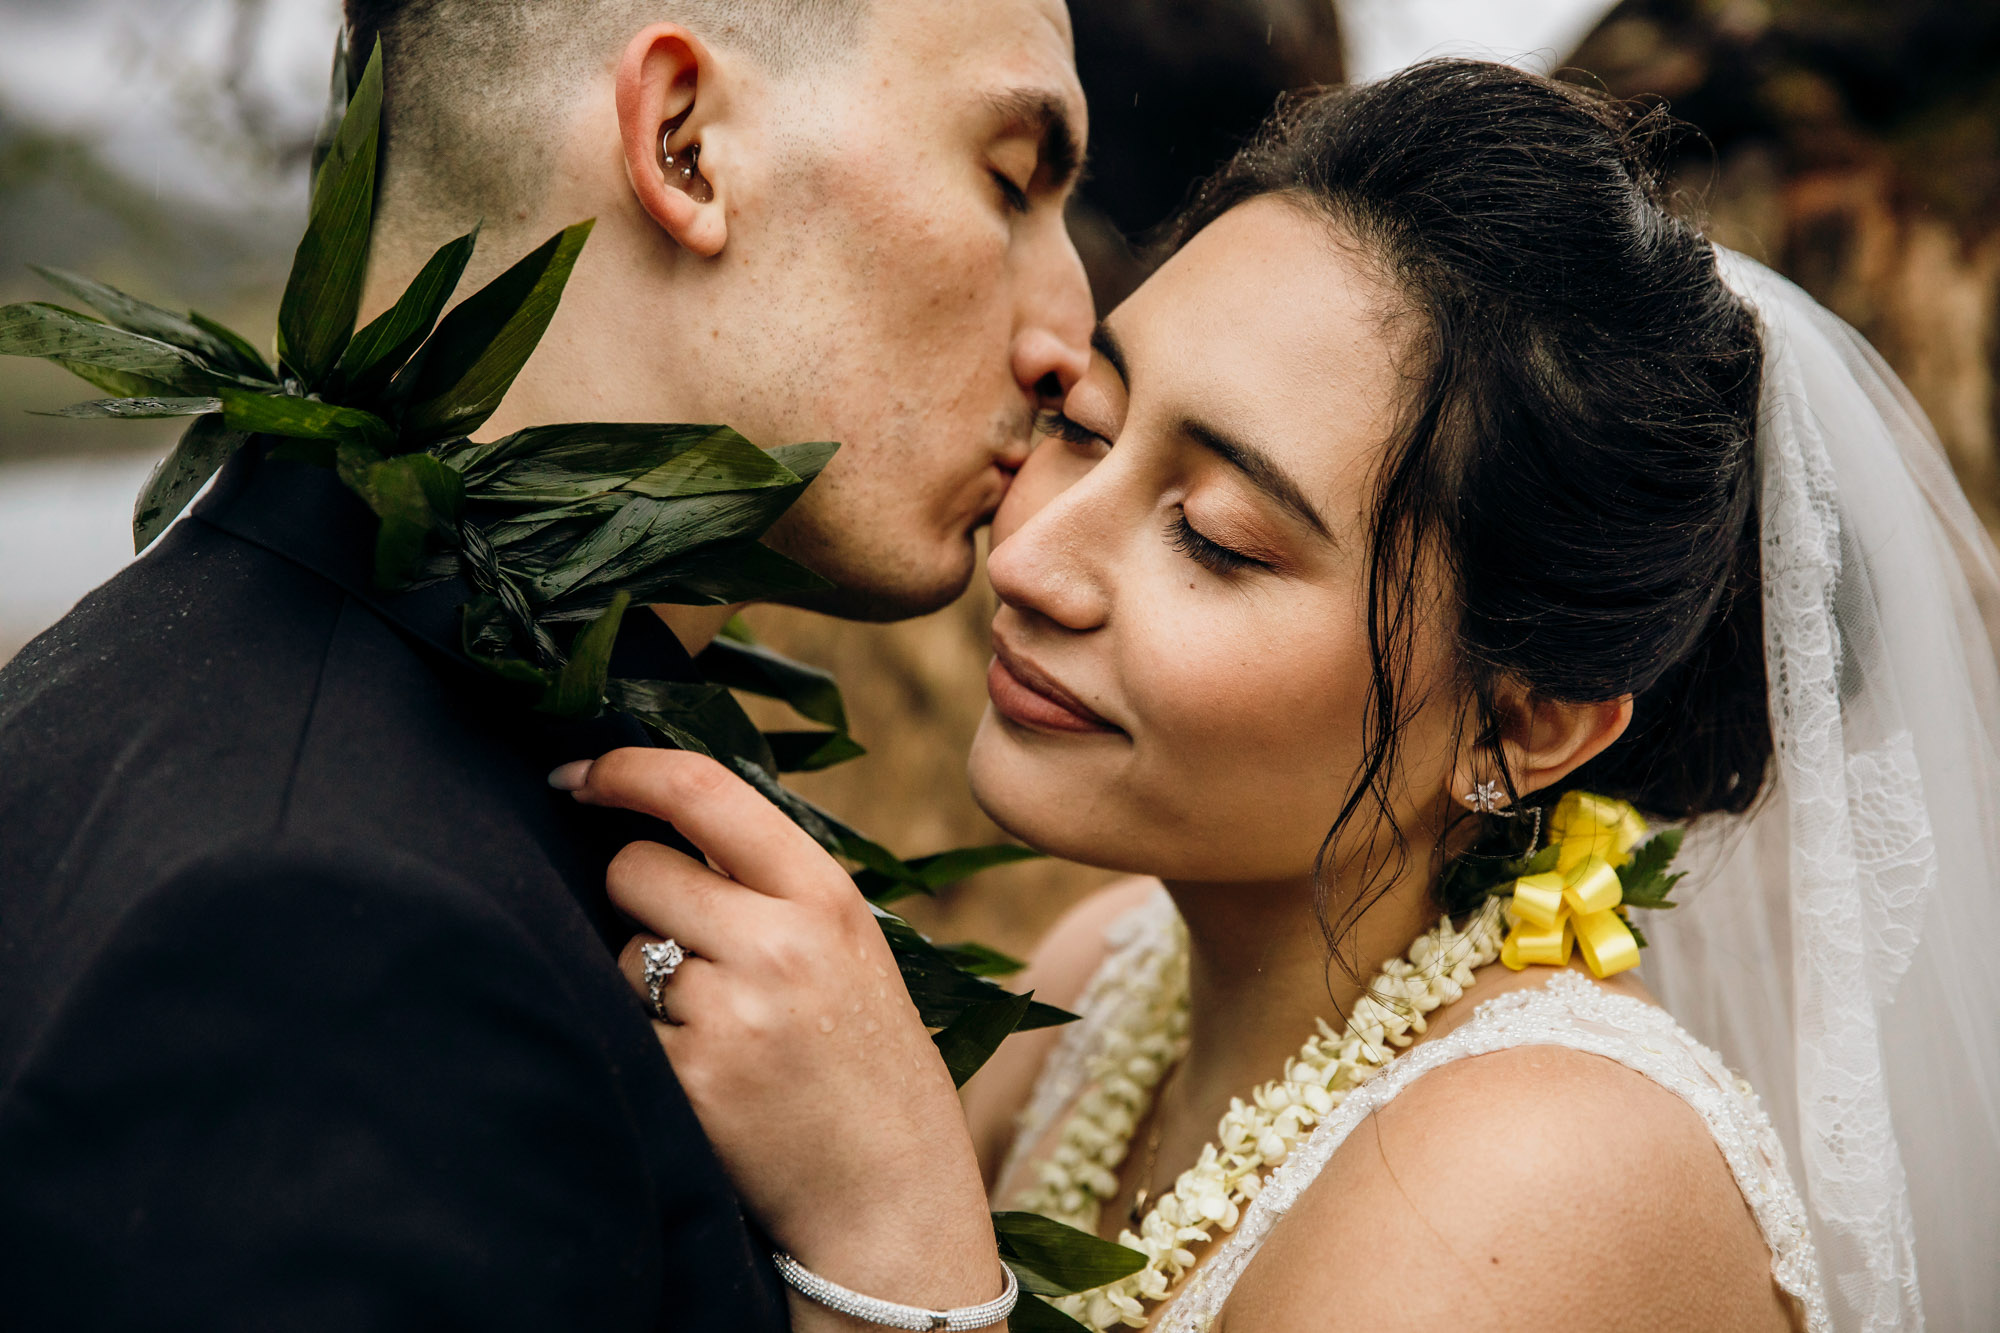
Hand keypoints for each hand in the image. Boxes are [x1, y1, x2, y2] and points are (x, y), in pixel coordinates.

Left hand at [556, 749, 1004, 1317]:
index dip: (625, 769)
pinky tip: (711, 1076)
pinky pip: (623, 1026)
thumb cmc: (859, 1053)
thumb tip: (641, 810)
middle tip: (691, 949)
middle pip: (637, 869)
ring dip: (645, 981)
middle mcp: (780, 944)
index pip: (702, 790)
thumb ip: (761, 876)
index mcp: (825, 895)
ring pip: (621, 953)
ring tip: (723, 1027)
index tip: (577, 774)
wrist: (888, 1190)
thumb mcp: (842, 941)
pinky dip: (650, 1044)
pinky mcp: (690, 1081)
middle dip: (638, 897)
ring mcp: (731, 1015)